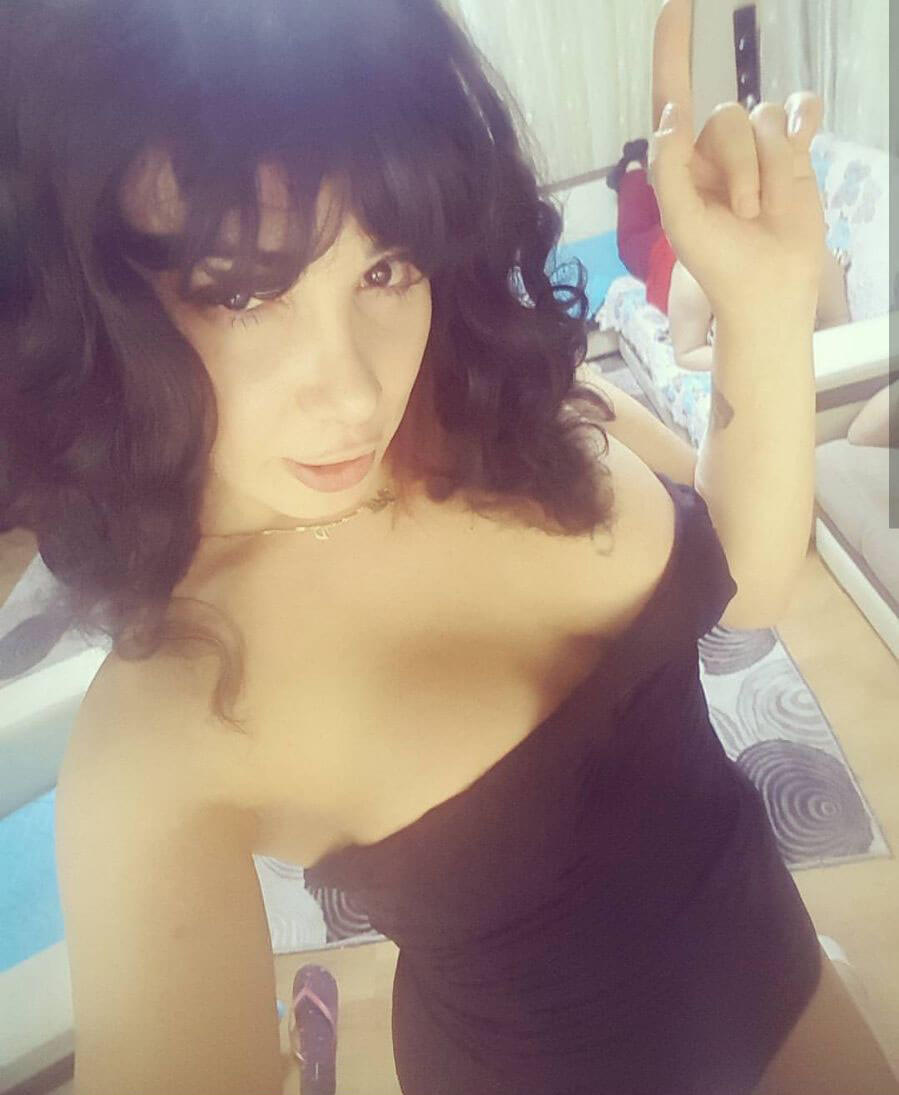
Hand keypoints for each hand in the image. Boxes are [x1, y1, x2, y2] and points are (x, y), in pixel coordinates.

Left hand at [649, 0, 826, 320]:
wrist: (768, 290)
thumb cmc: (718, 263)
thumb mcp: (681, 220)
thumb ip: (669, 167)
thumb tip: (672, 112)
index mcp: (682, 160)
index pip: (673, 94)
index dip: (673, 51)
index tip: (675, 5)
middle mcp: (716, 147)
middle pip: (727, 116)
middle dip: (739, 165)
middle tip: (743, 213)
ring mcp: (756, 149)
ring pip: (764, 118)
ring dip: (768, 167)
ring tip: (762, 210)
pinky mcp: (793, 153)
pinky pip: (800, 111)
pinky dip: (805, 118)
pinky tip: (806, 131)